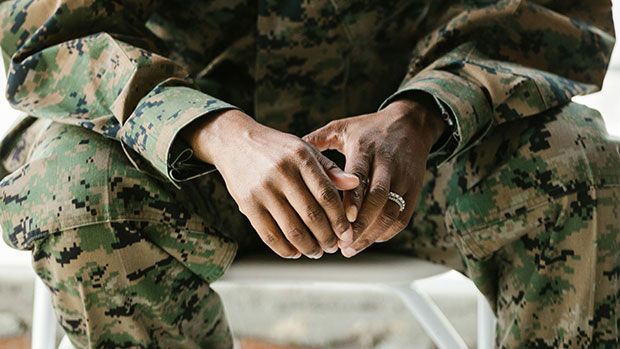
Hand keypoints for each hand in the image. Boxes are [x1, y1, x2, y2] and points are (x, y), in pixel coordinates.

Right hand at [183, 109, 358, 258]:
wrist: (234, 142)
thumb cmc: (277, 148)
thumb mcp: (305, 149)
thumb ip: (330, 169)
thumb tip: (355, 184)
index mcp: (301, 158)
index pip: (327, 195)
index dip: (340, 219)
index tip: (347, 234)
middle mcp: (282, 173)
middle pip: (311, 215)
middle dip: (326, 237)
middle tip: (333, 247)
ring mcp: (263, 190)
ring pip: (291, 229)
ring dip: (308, 247)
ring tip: (316, 252)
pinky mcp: (247, 203)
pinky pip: (268, 234)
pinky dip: (284, 249)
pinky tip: (295, 252)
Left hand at [303, 94, 445, 256]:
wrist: (411, 124)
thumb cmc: (369, 128)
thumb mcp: (343, 128)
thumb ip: (317, 141)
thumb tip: (289, 152)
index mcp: (366, 148)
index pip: (359, 177)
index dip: (352, 199)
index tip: (342, 220)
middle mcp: (388, 164)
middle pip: (378, 198)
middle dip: (361, 224)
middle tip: (341, 243)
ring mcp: (404, 178)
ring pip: (391, 212)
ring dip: (372, 234)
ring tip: (350, 248)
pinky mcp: (414, 190)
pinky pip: (402, 217)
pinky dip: (385, 233)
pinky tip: (367, 241)